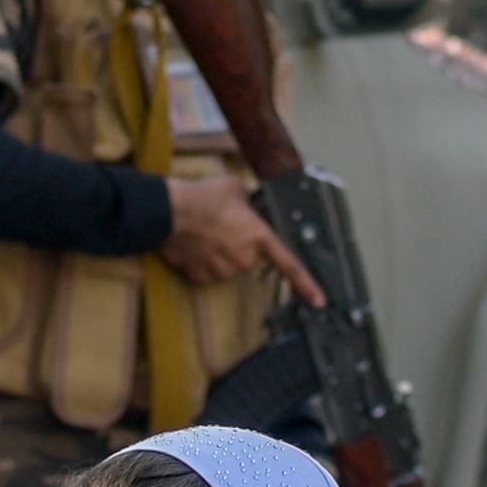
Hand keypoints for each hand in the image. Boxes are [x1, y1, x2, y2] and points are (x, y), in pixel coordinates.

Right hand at [164, 174, 325, 303]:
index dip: (306, 283)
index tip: (319, 300)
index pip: (288, 264)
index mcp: (258, 237)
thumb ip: (250, 196)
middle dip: (238, 245)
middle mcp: (243, 259)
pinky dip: (201, 262)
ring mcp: (221, 272)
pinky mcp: (200, 278)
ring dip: (218, 253)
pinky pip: (206, 273)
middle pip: (248, 258)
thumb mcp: (235, 186)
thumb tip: (251, 197)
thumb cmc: (202, 197)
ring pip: (226, 266)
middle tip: (222, 226)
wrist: (167, 211)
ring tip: (203, 233)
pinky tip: (193, 245)